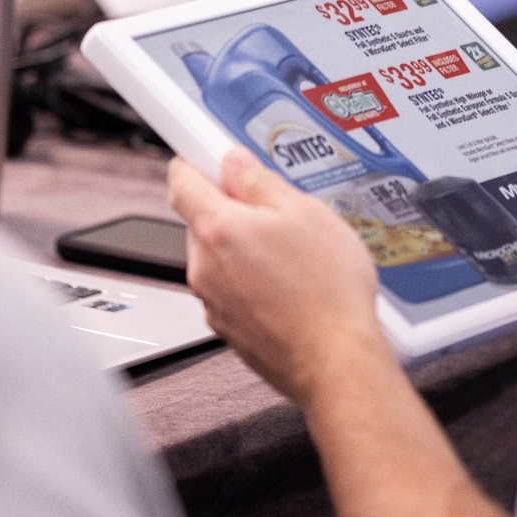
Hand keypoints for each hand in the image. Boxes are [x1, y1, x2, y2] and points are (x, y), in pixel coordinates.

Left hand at [168, 148, 384, 404]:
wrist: (336, 361)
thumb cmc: (326, 292)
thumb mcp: (306, 213)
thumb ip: (261, 182)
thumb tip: (237, 164)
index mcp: (218, 229)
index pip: (181, 182)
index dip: (193, 162)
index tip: (205, 155)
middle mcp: (204, 268)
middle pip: (202, 221)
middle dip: (233, 211)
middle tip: (277, 211)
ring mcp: (213, 303)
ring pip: (219, 259)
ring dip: (246, 251)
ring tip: (294, 256)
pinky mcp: (229, 330)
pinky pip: (233, 291)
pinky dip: (253, 284)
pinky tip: (293, 287)